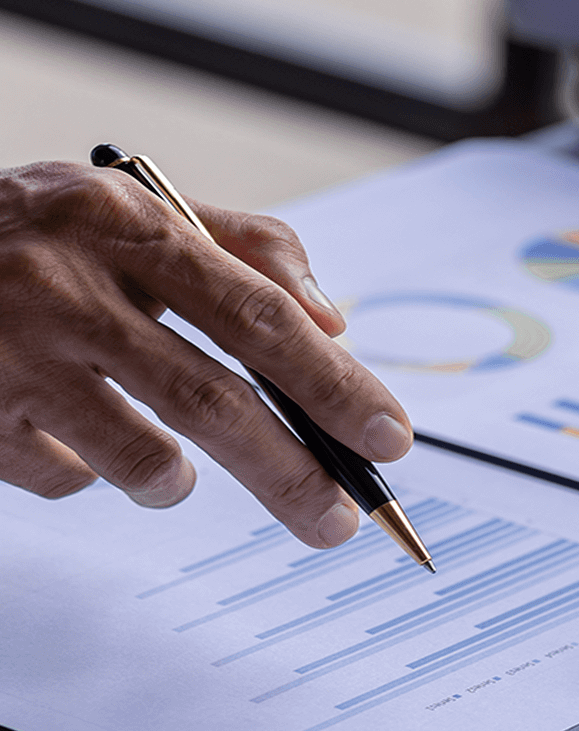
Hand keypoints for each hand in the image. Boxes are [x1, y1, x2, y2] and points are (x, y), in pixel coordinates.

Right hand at [0, 160, 414, 547]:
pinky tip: (67, 432)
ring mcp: (11, 355)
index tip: (389, 437)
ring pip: (144, 462)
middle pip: (212, 400)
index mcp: (122, 222)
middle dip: (292, 473)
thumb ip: (239, 248)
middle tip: (341, 520)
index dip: (333, 382)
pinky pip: (71, 483)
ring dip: (178, 481)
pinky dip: (90, 475)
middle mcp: (64, 284)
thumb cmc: (36, 240)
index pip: (257, 312)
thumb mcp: (128, 210)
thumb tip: (334, 321)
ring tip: (173, 463)